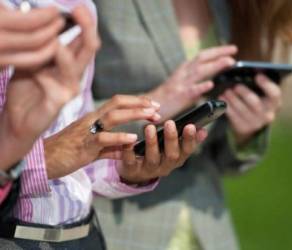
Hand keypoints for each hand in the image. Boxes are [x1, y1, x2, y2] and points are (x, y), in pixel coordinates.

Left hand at [0, 5, 99, 169]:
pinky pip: (58, 85)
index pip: (82, 39)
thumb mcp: (31, 60)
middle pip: (88, 49)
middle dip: (87, 27)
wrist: (17, 119)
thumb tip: (41, 19)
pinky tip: (42, 64)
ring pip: (77, 65)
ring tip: (61, 31)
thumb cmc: (25, 89)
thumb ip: (40, 45)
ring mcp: (69, 89)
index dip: (83, 22)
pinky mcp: (60, 102)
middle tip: (80, 9)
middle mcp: (74, 74)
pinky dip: (49, 71)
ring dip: (69, 47)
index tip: (75, 6)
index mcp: (68, 63)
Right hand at [44, 95, 160, 178]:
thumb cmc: (66, 153)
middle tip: (158, 109)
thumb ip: (110, 148)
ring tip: (151, 116)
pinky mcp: (83, 146)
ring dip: (134, 114)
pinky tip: (133, 138)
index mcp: (94, 119)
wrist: (42, 161)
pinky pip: (103, 139)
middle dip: (140, 104)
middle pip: (117, 104)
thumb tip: (127, 149)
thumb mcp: (92, 149)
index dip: (136, 102)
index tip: (153, 106)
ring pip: (112, 117)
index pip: (117, 103)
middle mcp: (91, 120)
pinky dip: (119, 137)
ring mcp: (87, 131)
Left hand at [116, 121, 207, 184]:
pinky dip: (129, 151)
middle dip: (171, 139)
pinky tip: (129, 141)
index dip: (190, 139)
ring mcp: (149, 169)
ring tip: (149, 127)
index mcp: (177, 159)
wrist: (137, 173)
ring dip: (152, 143)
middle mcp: (165, 166)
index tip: (191, 125)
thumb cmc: (158, 154)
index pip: (187, 150)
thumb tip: (204, 130)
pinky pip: (131, 162)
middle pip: (172, 155)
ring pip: (152, 158)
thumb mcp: (174, 149)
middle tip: (170, 122)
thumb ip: (187, 140)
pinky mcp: (132, 170)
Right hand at [147, 45, 237, 119]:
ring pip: (199, 71)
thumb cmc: (167, 97)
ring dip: (215, 65)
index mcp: (183, 69)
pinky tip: (210, 85)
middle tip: (234, 50)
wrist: (151, 106)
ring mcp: (181, 84)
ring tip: (229, 62)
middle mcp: (182, 73)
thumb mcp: (180, 83)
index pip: (201, 56)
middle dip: (218, 53)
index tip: (231, 49)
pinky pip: (191, 91)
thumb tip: (211, 80)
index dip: (216, 51)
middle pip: (201, 58)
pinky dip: (201, 87)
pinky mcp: (179, 97)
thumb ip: (194, 79)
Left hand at [220, 74, 281, 145]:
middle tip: (235, 86)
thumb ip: (255, 86)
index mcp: (274, 103)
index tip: (257, 76)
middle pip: (255, 102)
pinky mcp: (243, 128)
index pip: (274, 94)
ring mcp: (256, 123)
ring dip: (232, 99)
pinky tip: (221, 99)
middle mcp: (267, 115)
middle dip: (244, 93)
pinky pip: (233, 117)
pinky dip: (226, 107)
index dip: (266, 84)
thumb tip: (244, 72)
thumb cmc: (253, 102)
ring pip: (242, 110)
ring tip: (225, 91)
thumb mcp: (259, 95)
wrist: (249, 125)